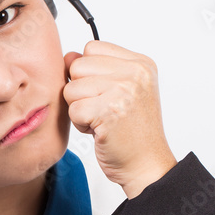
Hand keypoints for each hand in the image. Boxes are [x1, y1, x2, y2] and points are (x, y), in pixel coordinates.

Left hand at [63, 40, 177, 198]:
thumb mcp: (122, 92)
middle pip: (78, 66)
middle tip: (103, 110)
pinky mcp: (109, 111)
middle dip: (82, 91)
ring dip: (80, 109)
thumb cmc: (132, 132)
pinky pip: (73, 109)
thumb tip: (68, 56)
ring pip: (71, 88)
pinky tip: (100, 131)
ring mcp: (124, 90)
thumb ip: (97, 70)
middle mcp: (135, 73)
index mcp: (140, 64)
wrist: (147, 165)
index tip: (105, 93)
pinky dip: (81, 125)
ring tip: (102, 120)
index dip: (89, 73)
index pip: (92, 48)